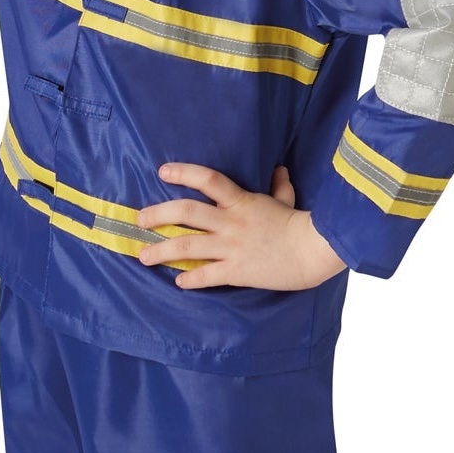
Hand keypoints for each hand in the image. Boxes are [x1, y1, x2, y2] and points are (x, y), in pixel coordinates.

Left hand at [136, 163, 347, 290]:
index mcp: (241, 201)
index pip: (208, 180)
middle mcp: (231, 222)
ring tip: (143, 256)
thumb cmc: (300, 225)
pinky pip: (206, 275)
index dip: (184, 172)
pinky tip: (178, 281)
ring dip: (162, 251)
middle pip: (186, 212)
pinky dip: (190, 279)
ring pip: (188, 246)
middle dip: (158, 215)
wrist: (313, 250)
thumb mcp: (287, 201)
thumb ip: (279, 186)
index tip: (162, 171)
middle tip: (140, 220)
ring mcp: (231, 247)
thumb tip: (280, 170)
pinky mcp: (237, 271)